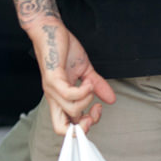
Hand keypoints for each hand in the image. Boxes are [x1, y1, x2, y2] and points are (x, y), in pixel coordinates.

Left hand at [24, 17, 115, 134]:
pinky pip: (69, 94)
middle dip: (83, 127)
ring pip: (71, 110)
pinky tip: (87, 80)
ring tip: (90, 84)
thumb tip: (111, 100)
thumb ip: (97, 86)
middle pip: (61, 128)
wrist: (49, 32)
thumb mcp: (84, 71)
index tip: (97, 109)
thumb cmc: (63, 51)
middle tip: (95, 110)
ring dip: (88, 100)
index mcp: (60, 99)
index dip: (83, 127)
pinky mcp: (52, 79)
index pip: (65, 127)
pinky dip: (84, 90)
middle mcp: (54, 98)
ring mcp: (52, 90)